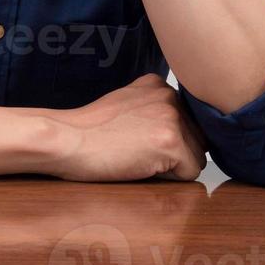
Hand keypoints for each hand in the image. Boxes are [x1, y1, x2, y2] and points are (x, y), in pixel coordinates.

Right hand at [47, 73, 209, 181]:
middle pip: (196, 140)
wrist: (68, 140)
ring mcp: (172, 117)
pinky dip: (170, 179)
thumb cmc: (89, 131)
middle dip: (174, 153)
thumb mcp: (125, 105)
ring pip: (196, 157)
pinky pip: (190, 173)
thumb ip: (153, 108)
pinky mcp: (171, 141)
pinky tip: (141, 165)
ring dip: (172, 166)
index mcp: (159, 85)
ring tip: (137, 156)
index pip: (188, 122)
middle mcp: (169, 96)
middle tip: (136, 150)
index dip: (166, 139)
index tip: (138, 139)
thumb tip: (182, 131)